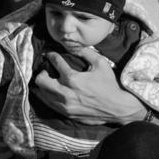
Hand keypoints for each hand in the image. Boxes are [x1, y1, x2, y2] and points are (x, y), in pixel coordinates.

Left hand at [31, 47, 146, 125]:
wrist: (117, 108)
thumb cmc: (109, 84)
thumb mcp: (100, 63)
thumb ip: (85, 52)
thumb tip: (74, 45)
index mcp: (73, 78)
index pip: (55, 62)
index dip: (51, 56)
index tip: (51, 54)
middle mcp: (65, 92)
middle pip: (41, 80)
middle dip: (42, 72)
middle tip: (47, 70)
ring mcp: (64, 105)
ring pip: (42, 93)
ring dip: (43, 85)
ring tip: (49, 80)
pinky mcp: (66, 114)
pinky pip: (49, 104)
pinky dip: (48, 96)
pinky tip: (53, 92)